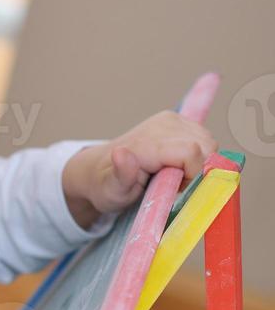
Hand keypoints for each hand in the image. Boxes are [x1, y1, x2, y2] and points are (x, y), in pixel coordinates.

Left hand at [61, 110, 216, 227]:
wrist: (100, 169)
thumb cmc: (108, 186)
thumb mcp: (111, 190)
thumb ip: (121, 175)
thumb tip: (121, 153)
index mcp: (146, 143)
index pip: (191, 153)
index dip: (192, 175)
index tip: (176, 186)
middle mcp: (161, 125)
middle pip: (206, 146)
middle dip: (198, 169)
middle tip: (174, 181)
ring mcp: (170, 119)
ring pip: (209, 142)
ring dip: (198, 162)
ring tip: (173, 172)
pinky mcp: (177, 119)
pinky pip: (204, 138)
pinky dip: (198, 154)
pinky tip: (177, 162)